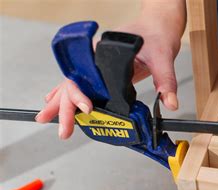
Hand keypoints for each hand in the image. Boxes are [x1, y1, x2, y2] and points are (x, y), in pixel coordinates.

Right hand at [36, 3, 185, 138]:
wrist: (158, 27)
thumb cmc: (156, 36)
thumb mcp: (163, 58)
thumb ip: (165, 80)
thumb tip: (169, 102)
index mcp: (103, 53)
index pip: (83, 76)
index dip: (79, 94)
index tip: (87, 108)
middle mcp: (95, 59)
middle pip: (73, 85)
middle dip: (65, 108)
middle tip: (64, 131)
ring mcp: (97, 66)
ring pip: (73, 85)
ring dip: (61, 103)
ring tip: (46, 118)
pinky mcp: (104, 73)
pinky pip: (83, 85)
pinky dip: (69, 96)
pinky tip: (56, 102)